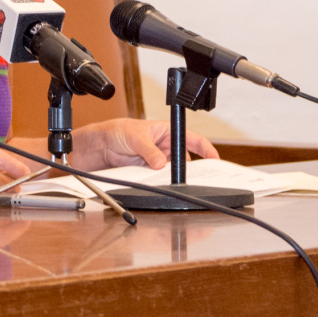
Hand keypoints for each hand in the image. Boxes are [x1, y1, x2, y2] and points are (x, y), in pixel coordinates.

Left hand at [71, 118, 218, 170]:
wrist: (102, 144)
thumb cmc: (120, 131)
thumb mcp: (136, 137)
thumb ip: (149, 151)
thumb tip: (160, 163)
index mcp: (168, 132)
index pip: (193, 139)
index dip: (206, 149)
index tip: (215, 159)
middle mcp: (166, 147)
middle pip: (185, 160)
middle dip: (189, 169)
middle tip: (192, 178)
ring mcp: (159, 160)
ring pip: (173, 172)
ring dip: (173, 177)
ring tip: (174, 183)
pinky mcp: (151, 171)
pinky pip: (160, 178)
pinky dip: (162, 183)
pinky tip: (161, 186)